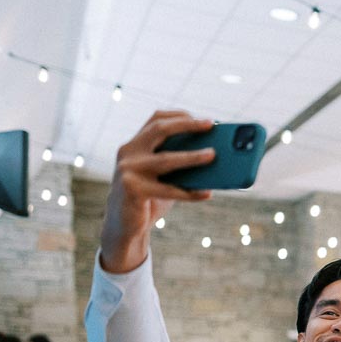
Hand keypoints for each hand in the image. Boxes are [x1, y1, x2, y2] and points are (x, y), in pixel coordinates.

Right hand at [99, 110, 218, 273]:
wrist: (125, 226)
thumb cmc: (150, 198)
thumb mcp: (163, 177)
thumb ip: (180, 165)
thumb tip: (215, 157)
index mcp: (135, 144)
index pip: (156, 119)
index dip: (180, 116)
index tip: (204, 119)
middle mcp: (128, 152)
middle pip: (159, 129)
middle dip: (187, 125)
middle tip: (211, 125)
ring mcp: (128, 170)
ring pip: (166, 159)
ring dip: (192, 156)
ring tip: (213, 155)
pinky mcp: (132, 189)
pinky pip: (167, 190)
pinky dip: (189, 192)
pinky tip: (207, 194)